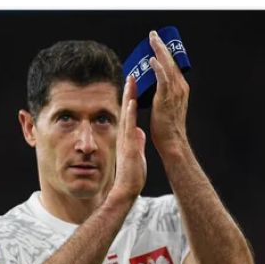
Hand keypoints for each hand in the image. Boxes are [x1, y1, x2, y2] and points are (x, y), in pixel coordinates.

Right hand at [111, 75, 146, 201]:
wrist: (127, 189)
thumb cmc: (132, 175)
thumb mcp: (136, 154)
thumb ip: (137, 142)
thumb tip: (140, 132)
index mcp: (126, 137)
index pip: (129, 114)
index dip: (131, 99)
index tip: (133, 84)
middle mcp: (124, 136)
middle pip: (127, 110)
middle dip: (128, 92)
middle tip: (131, 74)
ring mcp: (125, 140)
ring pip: (127, 115)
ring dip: (128, 97)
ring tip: (130, 80)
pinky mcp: (127, 146)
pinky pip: (128, 127)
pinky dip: (130, 114)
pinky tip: (131, 102)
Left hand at [149, 30, 189, 155]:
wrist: (172, 142)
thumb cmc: (167, 129)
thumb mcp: (166, 108)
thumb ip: (162, 97)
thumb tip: (152, 92)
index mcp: (180, 89)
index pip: (173, 66)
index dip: (165, 54)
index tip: (157, 44)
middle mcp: (180, 87)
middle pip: (171, 61)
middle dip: (162, 46)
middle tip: (153, 35)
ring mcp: (174, 92)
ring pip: (167, 66)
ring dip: (159, 51)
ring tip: (152, 39)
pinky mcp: (166, 98)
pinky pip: (162, 79)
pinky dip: (158, 68)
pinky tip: (152, 59)